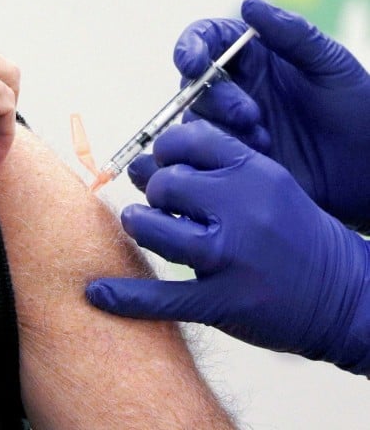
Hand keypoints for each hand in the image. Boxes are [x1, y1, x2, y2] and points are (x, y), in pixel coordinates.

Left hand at [88, 121, 369, 373]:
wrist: (348, 296)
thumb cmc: (296, 235)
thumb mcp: (269, 185)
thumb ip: (216, 168)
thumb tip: (149, 160)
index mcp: (255, 171)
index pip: (189, 139)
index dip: (166, 150)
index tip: (165, 162)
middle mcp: (243, 208)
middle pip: (165, 183)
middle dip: (155, 192)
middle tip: (162, 204)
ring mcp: (232, 256)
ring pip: (154, 228)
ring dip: (140, 225)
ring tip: (144, 226)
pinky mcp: (224, 301)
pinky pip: (161, 297)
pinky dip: (124, 297)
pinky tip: (96, 293)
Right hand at [139, 0, 369, 229]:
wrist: (368, 168)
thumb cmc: (358, 110)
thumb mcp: (331, 65)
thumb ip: (292, 33)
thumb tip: (249, 3)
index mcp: (254, 56)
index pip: (206, 39)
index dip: (190, 47)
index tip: (193, 62)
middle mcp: (235, 86)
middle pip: (194, 81)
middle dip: (213, 96)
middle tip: (249, 114)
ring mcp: (229, 124)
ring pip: (193, 117)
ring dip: (219, 126)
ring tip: (263, 139)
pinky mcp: (228, 156)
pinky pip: (201, 151)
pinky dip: (220, 151)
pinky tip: (257, 156)